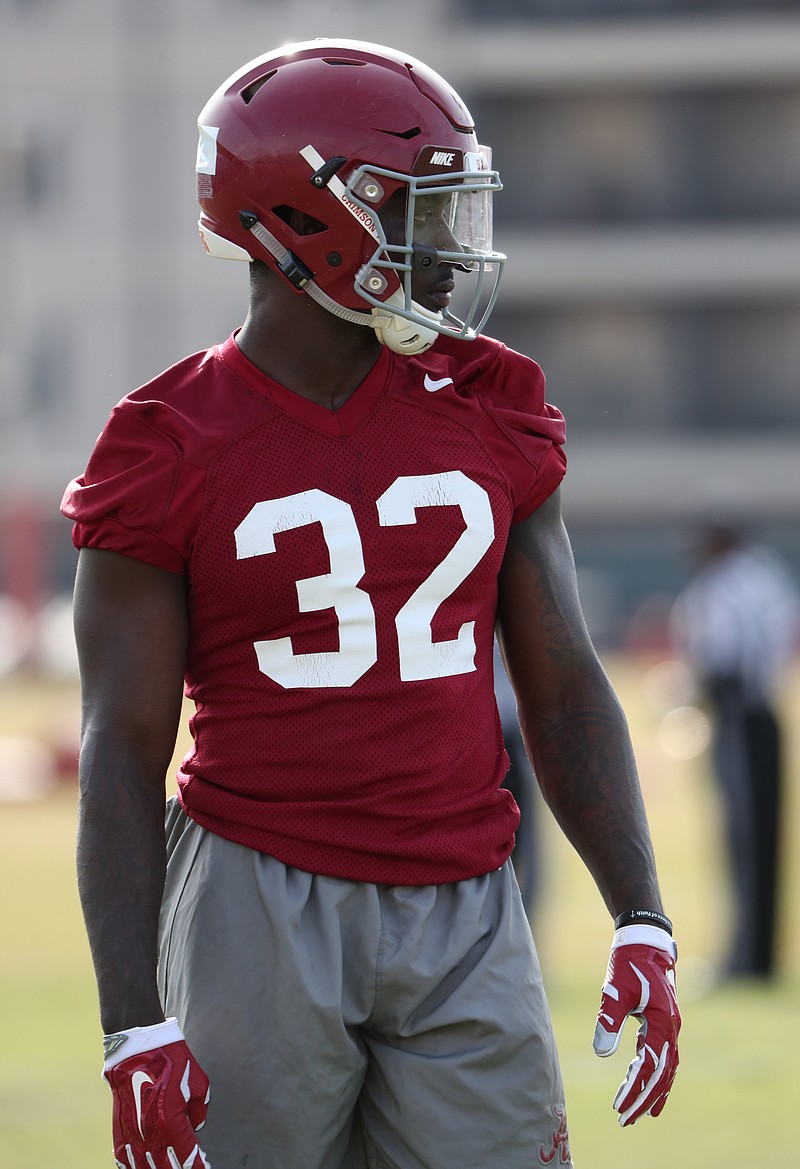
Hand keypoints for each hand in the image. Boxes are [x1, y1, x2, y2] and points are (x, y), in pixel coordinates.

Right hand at [102, 1018, 210, 1167]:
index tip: (204, 1167)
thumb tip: (195, 1129)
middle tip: (189, 1167)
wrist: (137, 1048)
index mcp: (172, 1122)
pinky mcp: (119, 1127)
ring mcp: (132, 1132)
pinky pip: (124, 1157)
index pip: (187, 1157)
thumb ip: (198, 1111)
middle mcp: (150, 1133)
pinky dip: (132, 1166)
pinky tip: (142, 1167)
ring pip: (144, 1166)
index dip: (196, 1165)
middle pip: (165, 1167)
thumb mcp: (198, 1082)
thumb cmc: (171, 1061)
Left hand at [592, 924, 679, 1126]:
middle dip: (645, 1099)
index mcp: (662, 1024)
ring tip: (639, 1113)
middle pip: (662, 1075)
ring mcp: (671, 1027)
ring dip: (653, 1091)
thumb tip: (602, 1053)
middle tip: (626, 1121)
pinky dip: (656, 1074)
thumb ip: (609, 1020)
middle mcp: (671, 1029)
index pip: (649, 1067)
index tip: (619, 1108)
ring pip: (666, 1068)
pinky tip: (643, 1082)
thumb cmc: (629, 964)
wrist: (644, 942)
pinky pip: (664, 1056)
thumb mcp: (616, 990)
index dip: (635, 1090)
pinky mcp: (664, 1022)